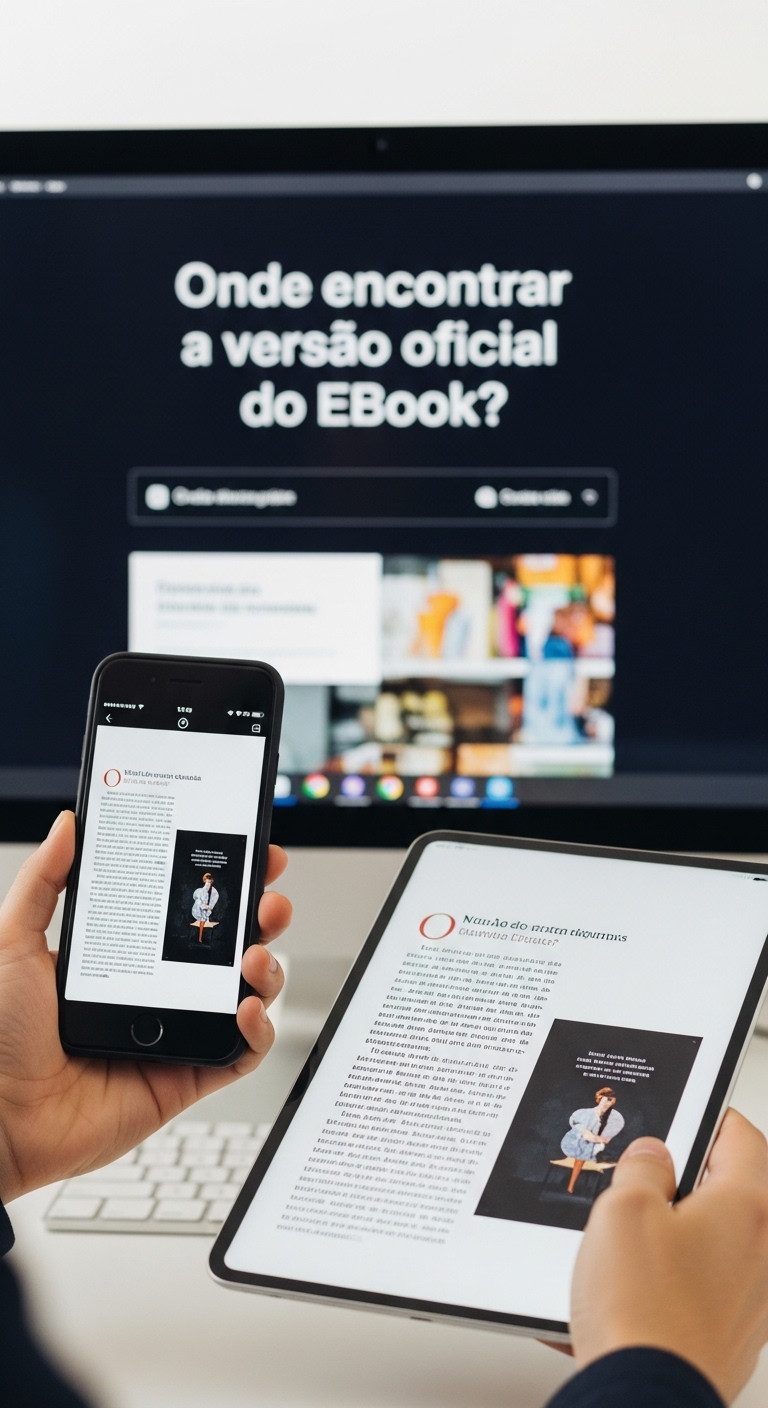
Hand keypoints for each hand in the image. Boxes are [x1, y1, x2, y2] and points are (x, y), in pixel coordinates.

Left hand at [0, 811, 291, 1202]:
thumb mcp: (15, 941)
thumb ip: (44, 880)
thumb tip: (68, 823)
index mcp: (125, 956)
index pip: (186, 909)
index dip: (224, 882)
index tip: (250, 854)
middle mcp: (156, 990)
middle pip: (228, 945)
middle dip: (261, 916)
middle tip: (267, 901)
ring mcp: (175, 1033)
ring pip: (245, 993)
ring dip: (266, 968)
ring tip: (254, 955)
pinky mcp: (186, 1077)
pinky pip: (240, 1053)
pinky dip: (258, 1030)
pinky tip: (245, 1008)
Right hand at [570, 1108, 767, 1403]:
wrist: (645, 1396)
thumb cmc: (643, 1311)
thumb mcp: (622, 1209)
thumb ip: (643, 1168)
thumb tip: (653, 1157)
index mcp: (748, 1205)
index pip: (740, 1135)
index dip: (705, 1117)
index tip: (681, 1116)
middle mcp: (765, 1250)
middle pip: (735, 1187)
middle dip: (690, 1177)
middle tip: (647, 1176)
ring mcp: (755, 1297)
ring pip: (721, 1239)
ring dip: (682, 1231)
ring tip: (631, 1238)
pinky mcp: (735, 1334)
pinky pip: (710, 1286)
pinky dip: (678, 1277)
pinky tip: (633, 1287)